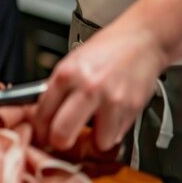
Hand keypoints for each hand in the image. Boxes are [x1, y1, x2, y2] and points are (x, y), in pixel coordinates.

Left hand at [34, 24, 166, 151]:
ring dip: (94, 139)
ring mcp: (111, 100)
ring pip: (96, 142)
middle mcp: (87, 88)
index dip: (39, 129)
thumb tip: (42, 112)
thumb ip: (57, 87)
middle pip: (62, 133)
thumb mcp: (72, 62)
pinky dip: (112, 131)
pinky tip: (110, 116)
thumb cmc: (107, 48)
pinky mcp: (131, 108)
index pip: (42, 113)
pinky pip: (117, 135)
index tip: (41, 134)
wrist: (142, 40)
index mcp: (66, 75)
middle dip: (59, 142)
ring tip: (93, 125)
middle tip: (60, 141)